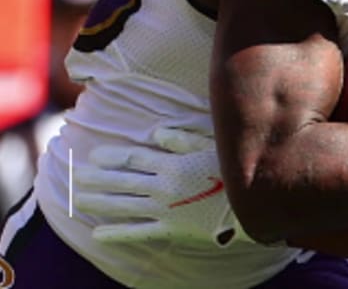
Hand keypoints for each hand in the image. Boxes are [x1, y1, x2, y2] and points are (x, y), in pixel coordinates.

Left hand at [74, 127, 248, 246]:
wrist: (254, 205)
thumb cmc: (236, 170)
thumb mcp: (214, 146)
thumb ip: (183, 139)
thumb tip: (155, 132)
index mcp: (173, 163)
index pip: (134, 157)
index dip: (112, 156)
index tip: (93, 154)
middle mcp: (163, 186)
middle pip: (122, 180)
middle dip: (97, 177)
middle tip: (74, 175)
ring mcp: (166, 209)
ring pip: (124, 204)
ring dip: (99, 201)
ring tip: (78, 198)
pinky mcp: (172, 229)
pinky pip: (139, 231)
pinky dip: (117, 233)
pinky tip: (98, 232)